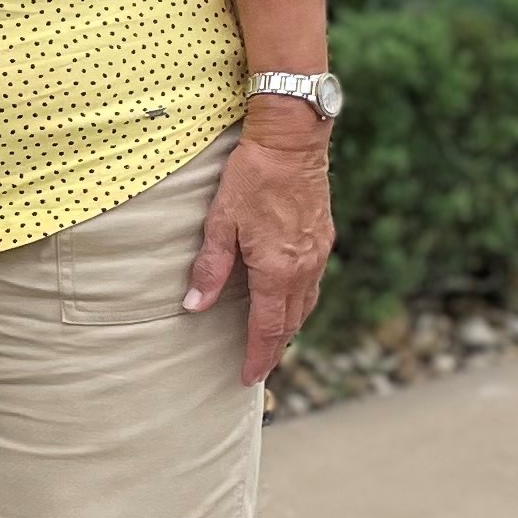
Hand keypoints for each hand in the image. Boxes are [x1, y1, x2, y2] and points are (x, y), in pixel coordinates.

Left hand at [182, 113, 334, 386]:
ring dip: (289, 327)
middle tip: (257, 366)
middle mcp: (304, 268)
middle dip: (274, 348)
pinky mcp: (324, 238)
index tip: (247, 377)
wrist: (292, 140)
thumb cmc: (252, 176)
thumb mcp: (220, 221)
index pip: (268, 329)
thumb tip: (194, 306)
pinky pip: (313, 283)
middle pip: (291, 323)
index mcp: (278, 270)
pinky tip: (287, 299)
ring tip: (272, 341)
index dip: (257, 356)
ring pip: (306, 304)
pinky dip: (299, 301)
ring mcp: (318, 253)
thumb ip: (209, 267)